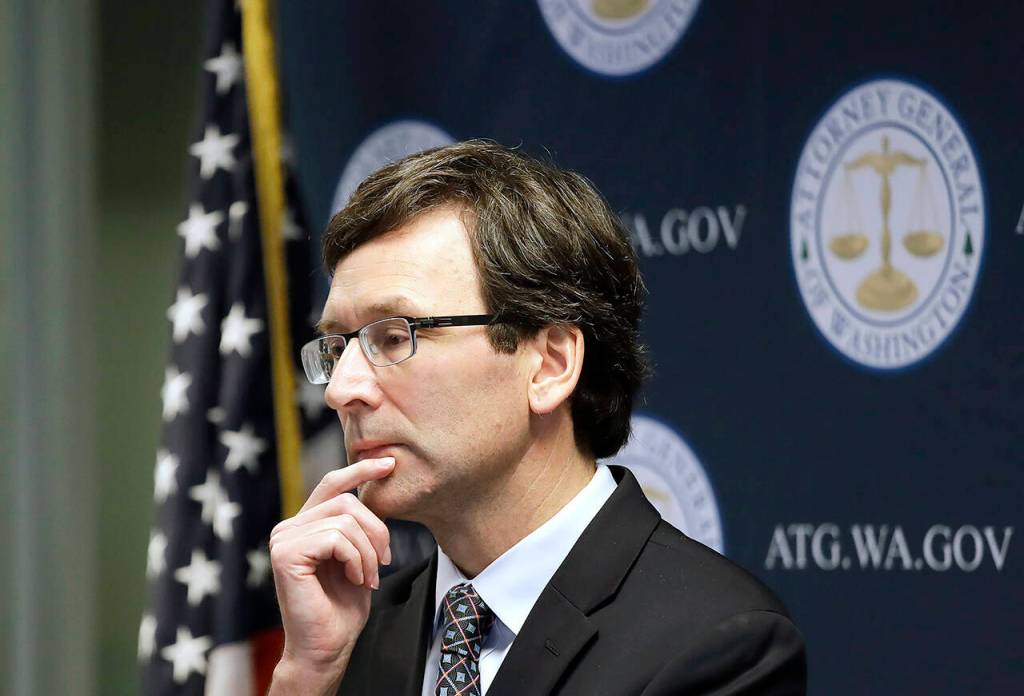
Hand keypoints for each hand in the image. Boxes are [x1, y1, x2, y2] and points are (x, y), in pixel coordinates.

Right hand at [268, 457, 394, 692]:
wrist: (327, 648)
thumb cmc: (342, 608)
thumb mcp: (357, 557)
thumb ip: (357, 526)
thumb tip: (374, 491)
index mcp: (304, 525)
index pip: (333, 484)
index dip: (361, 470)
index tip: (389, 463)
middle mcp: (289, 527)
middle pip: (347, 501)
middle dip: (376, 530)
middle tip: (382, 562)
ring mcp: (284, 538)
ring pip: (345, 520)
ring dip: (368, 552)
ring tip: (367, 577)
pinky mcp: (285, 553)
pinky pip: (336, 538)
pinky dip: (356, 559)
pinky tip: (355, 579)